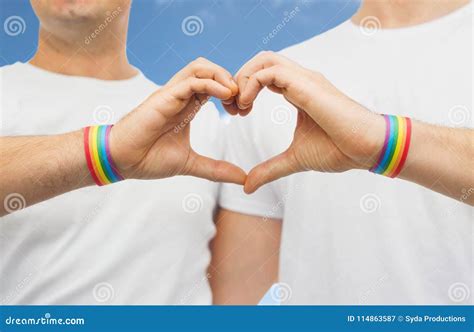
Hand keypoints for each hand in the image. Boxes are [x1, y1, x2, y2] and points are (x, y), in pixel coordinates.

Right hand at [109, 57, 245, 183]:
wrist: (122, 161)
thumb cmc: (149, 159)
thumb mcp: (190, 164)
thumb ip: (216, 169)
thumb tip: (242, 178)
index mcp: (187, 106)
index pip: (214, 85)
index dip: (232, 93)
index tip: (243, 111)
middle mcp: (180, 96)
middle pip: (209, 70)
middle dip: (231, 80)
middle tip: (242, 102)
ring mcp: (172, 94)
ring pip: (200, 67)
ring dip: (222, 75)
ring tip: (234, 94)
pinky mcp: (165, 97)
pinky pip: (191, 81)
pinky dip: (212, 83)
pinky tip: (226, 95)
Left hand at [223, 51, 385, 192]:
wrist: (366, 149)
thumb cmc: (339, 150)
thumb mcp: (293, 160)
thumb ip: (269, 169)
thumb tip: (247, 186)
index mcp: (297, 91)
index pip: (264, 75)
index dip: (244, 89)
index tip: (236, 112)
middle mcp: (300, 80)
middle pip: (261, 60)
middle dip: (240, 78)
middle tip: (231, 107)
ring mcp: (304, 79)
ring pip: (264, 59)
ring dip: (244, 78)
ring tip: (238, 106)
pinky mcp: (307, 85)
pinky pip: (271, 72)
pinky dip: (252, 84)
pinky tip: (247, 106)